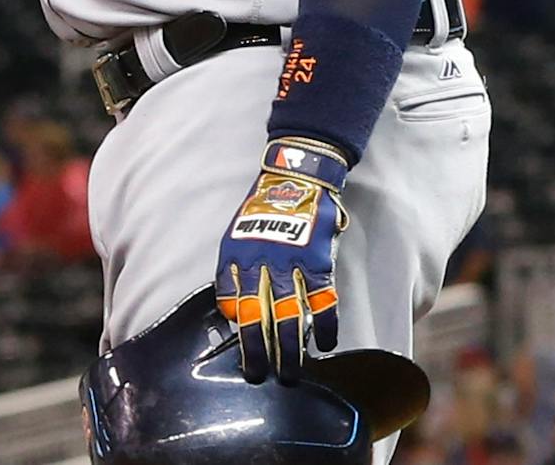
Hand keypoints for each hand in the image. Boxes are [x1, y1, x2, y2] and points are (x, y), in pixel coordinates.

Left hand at [215, 137, 348, 382]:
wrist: (294, 178)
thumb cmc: (263, 209)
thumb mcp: (237, 232)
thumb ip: (235, 266)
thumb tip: (232, 305)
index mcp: (234, 253)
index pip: (228, 297)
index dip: (233, 324)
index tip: (236, 347)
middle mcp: (258, 261)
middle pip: (256, 314)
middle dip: (257, 349)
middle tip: (258, 377)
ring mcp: (289, 262)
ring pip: (288, 314)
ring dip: (289, 347)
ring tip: (290, 374)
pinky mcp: (316, 261)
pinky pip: (323, 300)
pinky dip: (325, 325)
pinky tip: (326, 346)